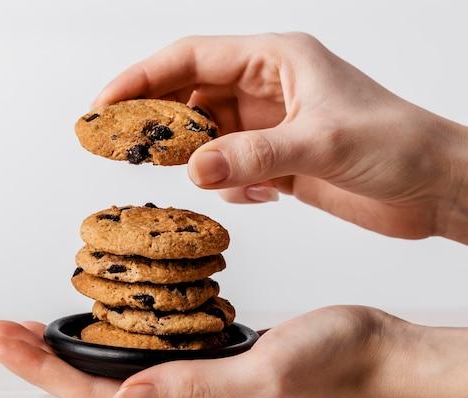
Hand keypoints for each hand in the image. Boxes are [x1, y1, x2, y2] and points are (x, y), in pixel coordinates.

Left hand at [0, 306, 467, 397]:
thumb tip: (126, 395)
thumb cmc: (326, 360)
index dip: (43, 370)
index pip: (95, 395)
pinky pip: (139, 354)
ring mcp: (190, 387)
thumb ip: (195, 388)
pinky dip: (106, 337)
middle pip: (91, 386)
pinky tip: (97, 321)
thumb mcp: (264, 373)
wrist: (365, 351)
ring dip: (65, 350)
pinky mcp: (202, 365)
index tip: (2, 340)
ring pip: (110, 370)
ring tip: (28, 329)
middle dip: (38, 361)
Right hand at [94, 34, 467, 243]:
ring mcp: (272, 127)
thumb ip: (254, 155)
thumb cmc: (397, 144)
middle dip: (157, 120)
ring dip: (193, 157)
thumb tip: (193, 168)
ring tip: (180, 174)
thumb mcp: (322, 143)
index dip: (143, 77)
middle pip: (192, 96)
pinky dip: (228, 184)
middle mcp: (269, 89)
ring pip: (209, 136)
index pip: (193, 58)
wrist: (434, 186)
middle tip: (120, 145)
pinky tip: (253, 195)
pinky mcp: (279, 161)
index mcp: (277, 61)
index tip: (107, 102)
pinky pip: (231, 168)